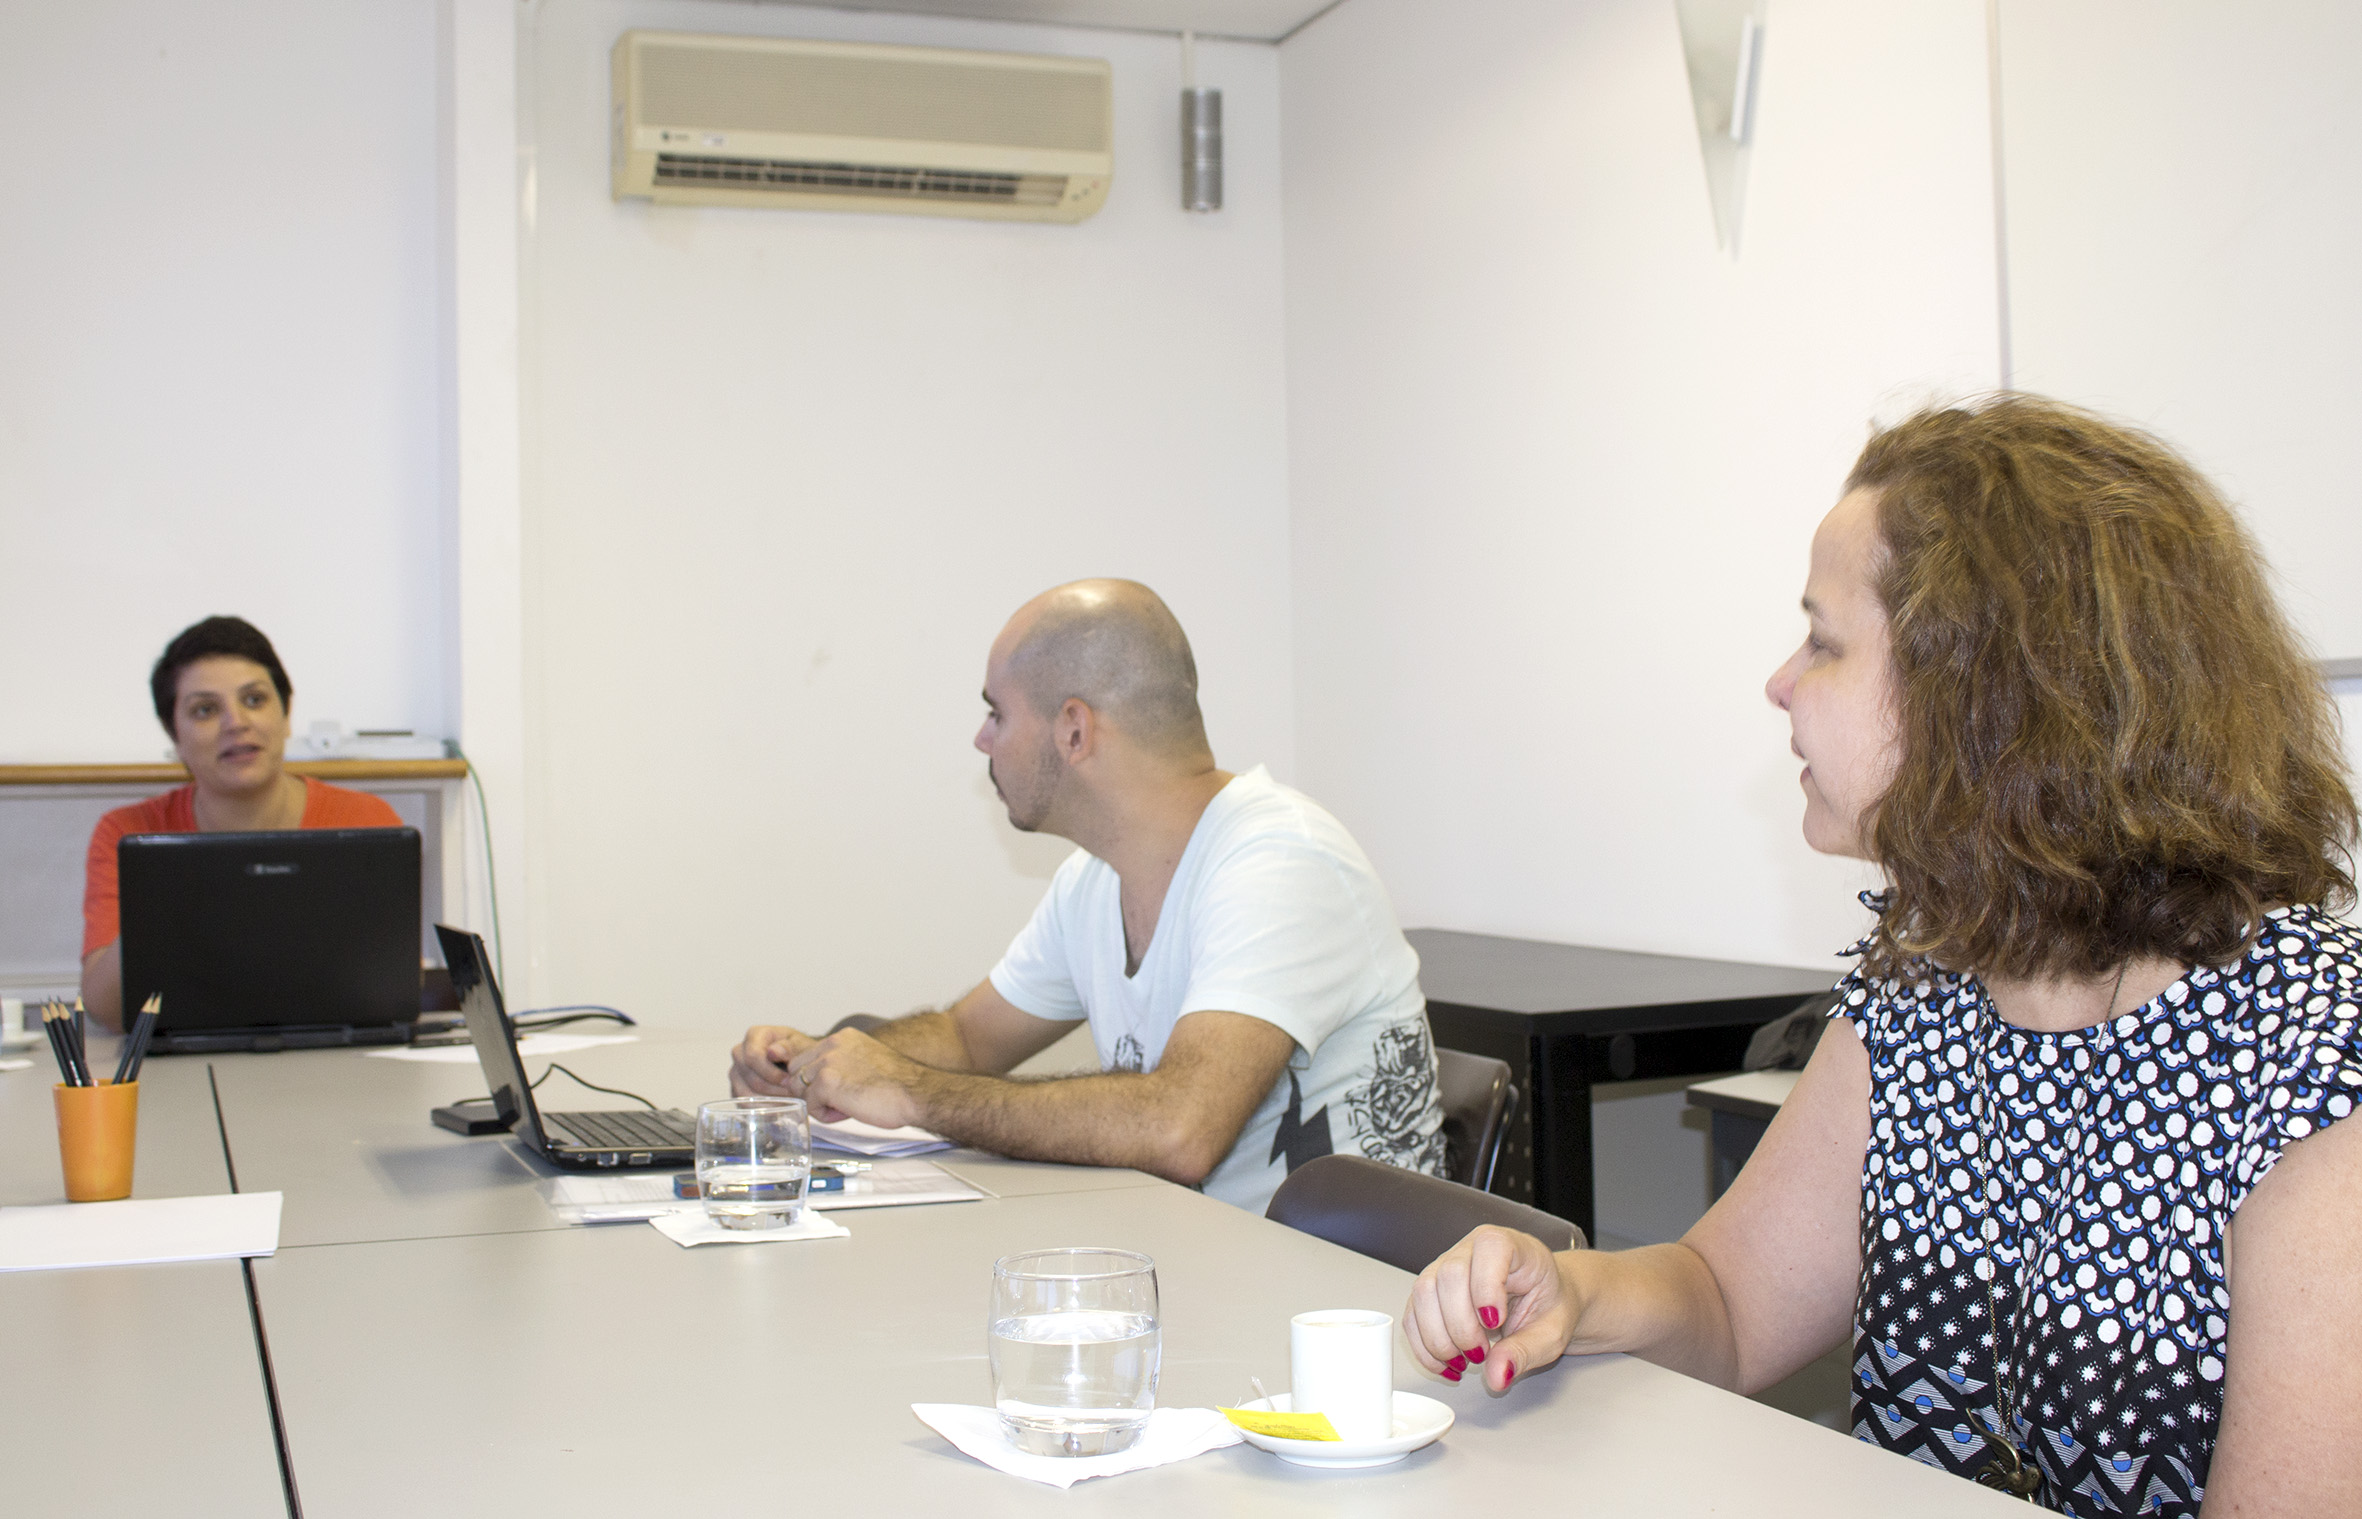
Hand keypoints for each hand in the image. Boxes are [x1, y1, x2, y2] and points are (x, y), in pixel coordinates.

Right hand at [729, 1025, 818, 1097]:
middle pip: (750, 1077)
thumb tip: (772, 1052)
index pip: (752, 1056)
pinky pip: (744, 1103)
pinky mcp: (737, 1088)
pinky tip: (779, 1106)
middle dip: (773, 1088)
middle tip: (791, 1093)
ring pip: (745, 1093)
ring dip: (769, 1100)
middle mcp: (741, 1052)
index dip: (770, 1072)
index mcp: (755, 1035)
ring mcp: (737, 1071)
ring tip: (788, 1100)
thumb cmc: (800, 1051)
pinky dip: (762, 1108)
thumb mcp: (800, 1045)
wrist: (800, 1061)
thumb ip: (788, 1047)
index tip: (788, 1080)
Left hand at [786, 1030, 927, 1129]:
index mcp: (843, 1038)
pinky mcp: (826, 1082)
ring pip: (800, 1088)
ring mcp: (827, 1061)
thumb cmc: (897, 1085)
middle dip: (812, 1090)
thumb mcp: (864, 1061)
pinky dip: (825, 1115)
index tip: (837, 1091)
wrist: (916, 1093)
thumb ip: (841, 1064)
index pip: (808, 1058)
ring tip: (846, 1107)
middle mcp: (832, 1044)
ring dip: (818, 1103)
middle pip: (797, 1071)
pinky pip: (809, 1105)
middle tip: (839, 1101)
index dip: (817, 1080)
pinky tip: (847, 1112)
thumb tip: (819, 1082)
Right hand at [1403, 1226, 1578, 1394]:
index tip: (1495, 1324)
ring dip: (1438, 1338)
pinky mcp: (1430, 1290)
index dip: (1486, 1288)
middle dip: (1461, 1325)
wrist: (1541, 1300)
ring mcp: (1445, 1266)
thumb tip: (1497, 1375)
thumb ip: (1525, 1352)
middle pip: (1449, 1276)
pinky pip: (1413, 1315)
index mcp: (1509, 1245)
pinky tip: (1446, 1363)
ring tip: (1464, 1362)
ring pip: (1423, 1294)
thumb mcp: (1552, 1332)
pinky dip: (1425, 1346)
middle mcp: (1471, 1249)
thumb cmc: (1548, 1304)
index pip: (1489, 1249)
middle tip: (1481, 1353)